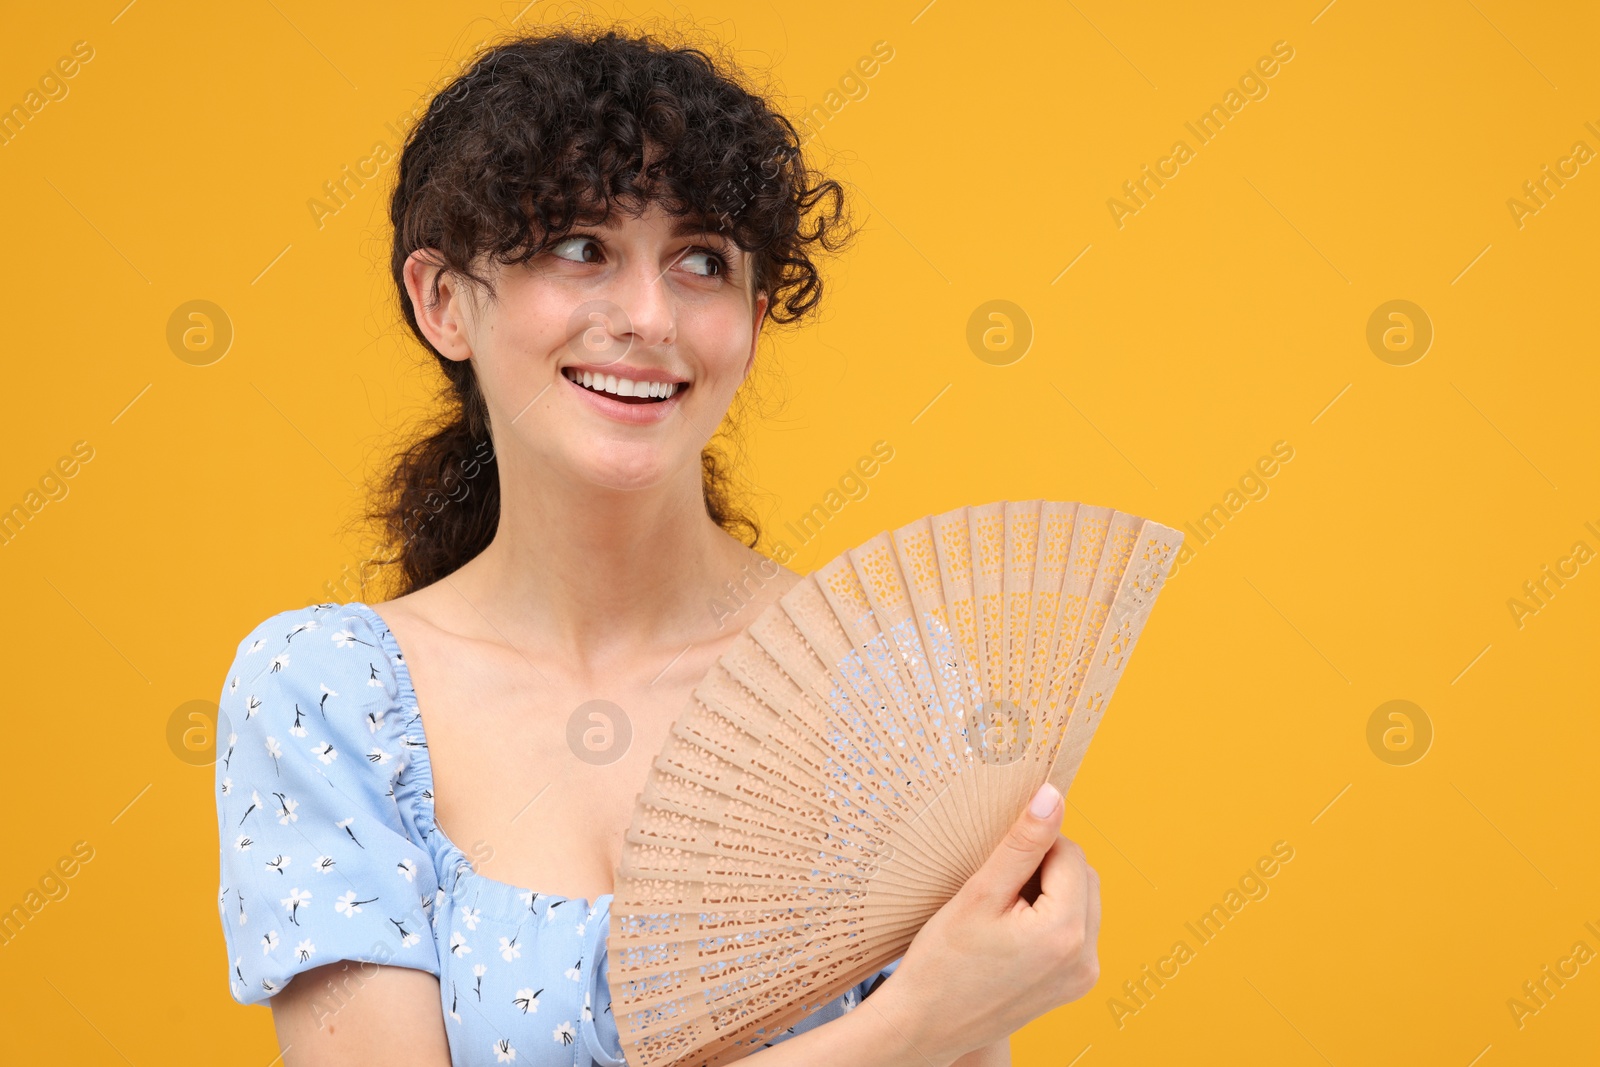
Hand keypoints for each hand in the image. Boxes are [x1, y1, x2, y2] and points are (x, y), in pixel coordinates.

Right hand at [869, 782, 1100, 1062]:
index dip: (1033, 846)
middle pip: (1082, 876)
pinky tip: (1011, 931)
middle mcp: (1085, 958)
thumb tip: (1053, 796)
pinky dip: (1050, 918)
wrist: (925, 1026)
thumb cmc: (941, 963)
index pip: (1068, 853)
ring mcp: (1082, 976)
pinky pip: (1076, 931)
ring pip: (1082, 902)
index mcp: (1065, 932)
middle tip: (998, 887)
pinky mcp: (1074, 986)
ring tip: (1002, 911)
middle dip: (1045, 868)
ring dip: (1049, 892)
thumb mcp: (980, 893)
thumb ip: (1022, 843)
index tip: (997, 864)